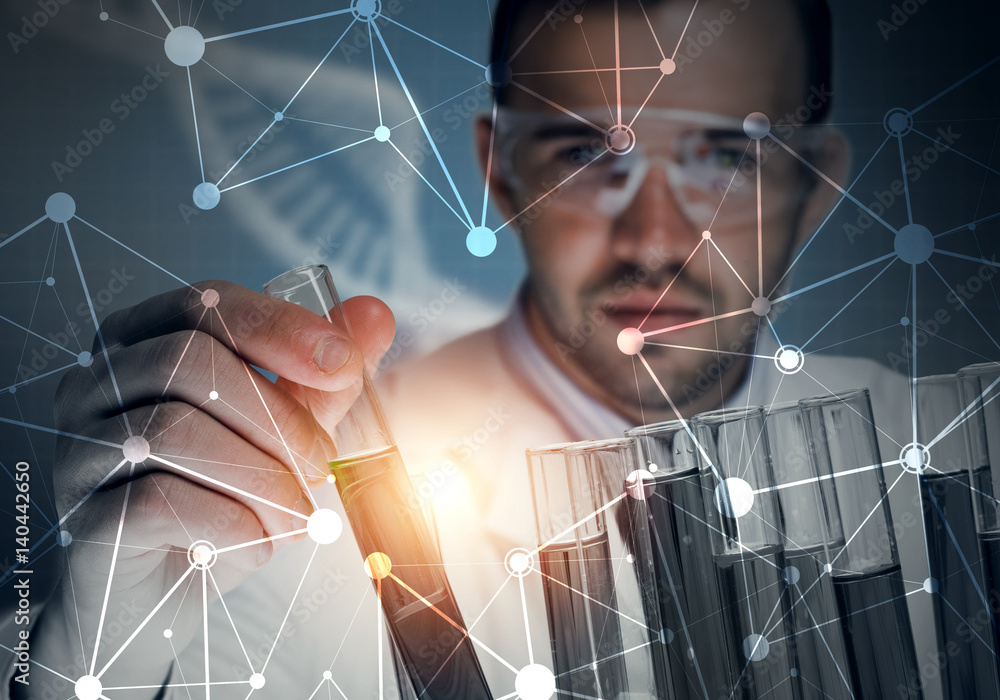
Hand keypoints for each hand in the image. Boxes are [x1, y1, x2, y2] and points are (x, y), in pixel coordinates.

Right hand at [32, 281, 392, 698]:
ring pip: (175, 430)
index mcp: (141, 343)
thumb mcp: (281, 431)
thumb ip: (322, 376)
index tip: (343, 363)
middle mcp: (95, 385)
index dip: (280, 326)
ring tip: (293, 511)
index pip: (204, 303)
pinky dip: (231, 523)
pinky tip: (252, 539)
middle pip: (188, 360)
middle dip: (278, 414)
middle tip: (320, 464)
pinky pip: (161, 501)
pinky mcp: (85, 519)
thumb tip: (374, 313)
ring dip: (262, 477)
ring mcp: (79, 451)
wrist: (163, 591)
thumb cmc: (220, 495)